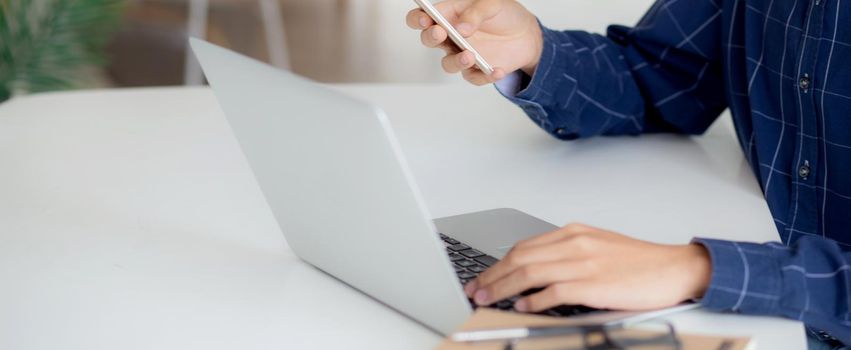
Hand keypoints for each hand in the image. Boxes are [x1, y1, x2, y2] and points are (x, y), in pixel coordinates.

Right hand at [405, 0, 542, 84]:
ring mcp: (461, 54)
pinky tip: (496, 70)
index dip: (418, 19)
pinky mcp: (476, 70)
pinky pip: (473, 77)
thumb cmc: (503, 14)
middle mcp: (451, 37)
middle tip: (441, 34)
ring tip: (470, 56)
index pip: (422, 17)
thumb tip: (461, 28)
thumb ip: (475, 13)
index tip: (425, 20)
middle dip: (431, 38)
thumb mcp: (493, 4)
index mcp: (449, 16)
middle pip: (429, 40)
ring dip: (456, 61)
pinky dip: (485, 76)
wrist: (526, 34)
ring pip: (448, 64)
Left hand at [464, 223, 711, 311]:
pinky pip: (556, 291)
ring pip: (531, 272)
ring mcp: (585, 263)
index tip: (483, 277)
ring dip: (504, 287)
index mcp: (574, 233)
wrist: (675, 269)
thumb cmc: (639, 263)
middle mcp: (576, 243)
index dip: (498, 263)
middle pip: (521, 258)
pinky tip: (523, 306)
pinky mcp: (596, 284)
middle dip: (493, 276)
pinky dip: (535, 299)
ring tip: (489, 299)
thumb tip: (535, 273)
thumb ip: (567, 254)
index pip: (524, 246)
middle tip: (476, 290)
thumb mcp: (597, 247)